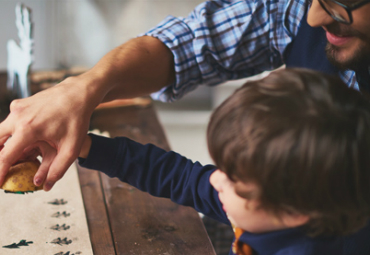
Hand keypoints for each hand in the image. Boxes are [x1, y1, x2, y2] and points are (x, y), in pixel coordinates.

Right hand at [0, 75, 101, 190]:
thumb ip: (58, 169)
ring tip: (11, 158)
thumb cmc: (77, 119)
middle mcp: (18, 117)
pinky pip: (10, 121)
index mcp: (28, 129)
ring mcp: (17, 108)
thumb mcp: (71, 147)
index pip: (5, 156)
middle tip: (2, 169)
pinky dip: (11, 133)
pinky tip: (21, 141)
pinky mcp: (20, 103)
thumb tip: (46, 187)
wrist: (78, 93)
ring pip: (1, 131)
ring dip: (3, 145)